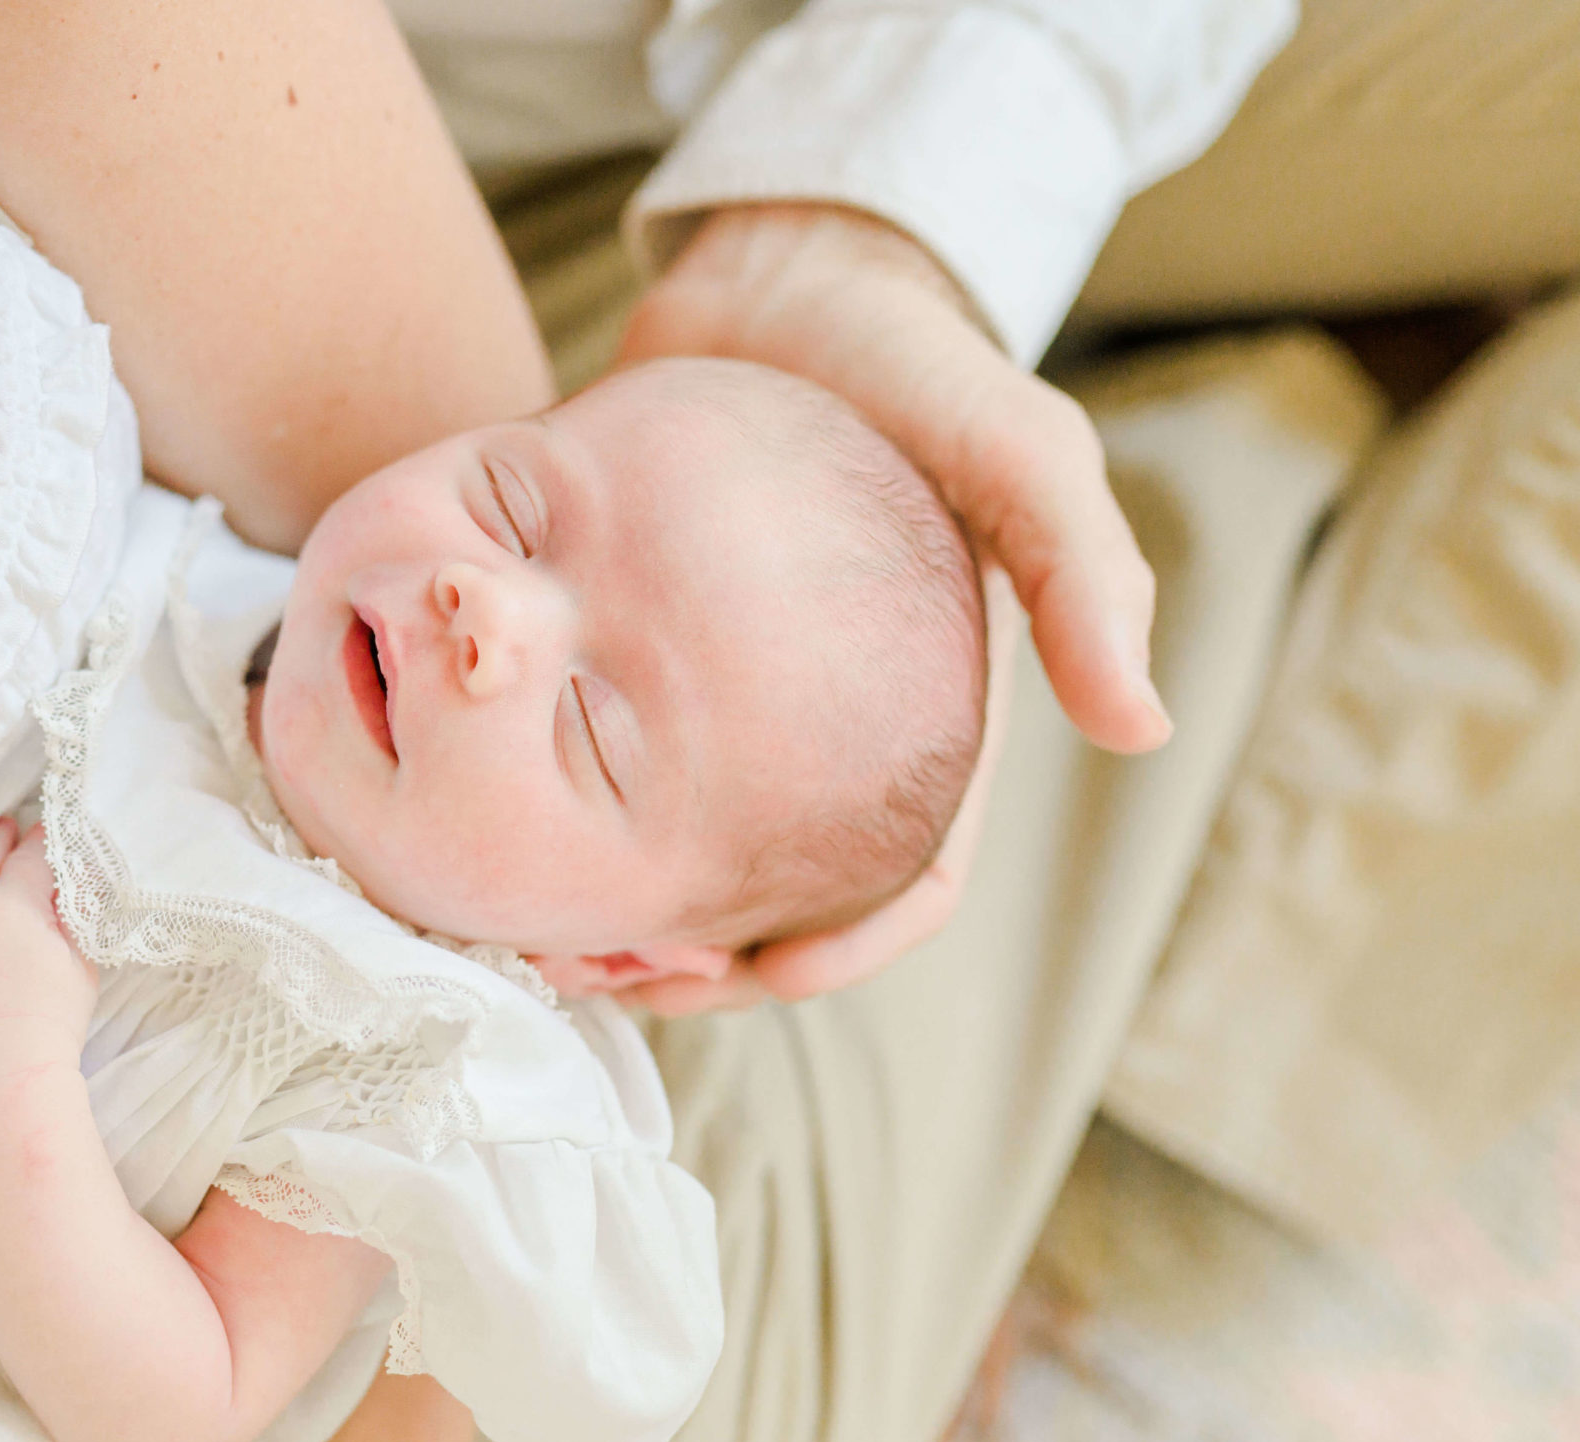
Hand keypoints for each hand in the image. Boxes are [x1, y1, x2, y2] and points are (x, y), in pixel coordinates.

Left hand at [615, 201, 1168, 1010]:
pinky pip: (587, 761)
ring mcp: (717, 699)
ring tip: (536, 934)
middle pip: (768, 892)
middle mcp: (819, 731)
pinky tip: (487, 825)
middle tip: (611, 975)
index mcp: (923, 720)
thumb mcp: (1023, 452)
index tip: (769, 978)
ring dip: (615, 910)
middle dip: (699, 957)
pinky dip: (549, 811)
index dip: (846, 946)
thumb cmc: (915, 364)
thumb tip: (1144, 730)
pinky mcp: (630, 654)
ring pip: (668, 848)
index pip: (906, 878)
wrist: (786, 272)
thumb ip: (1081, 574)